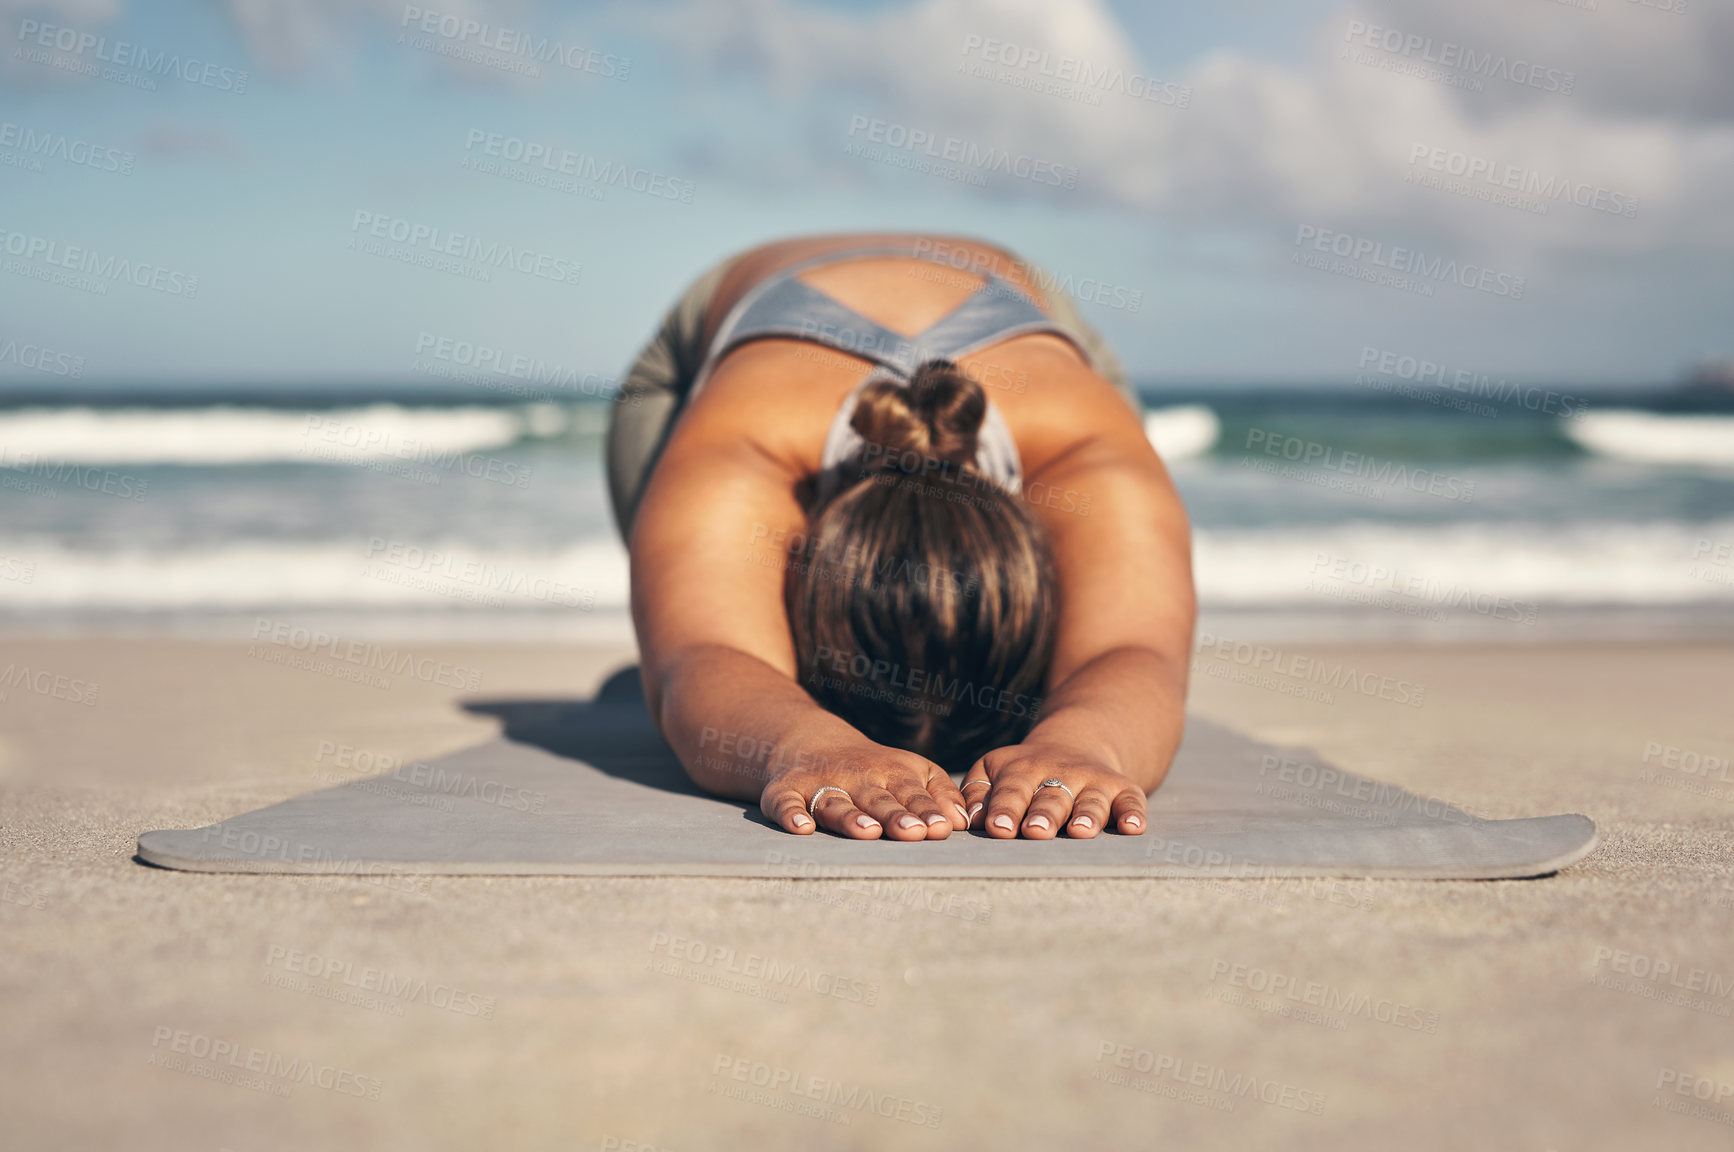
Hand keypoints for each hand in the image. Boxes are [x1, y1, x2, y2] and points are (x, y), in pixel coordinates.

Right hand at [760, 741, 969, 839]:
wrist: (811, 742)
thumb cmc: (875, 769)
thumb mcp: (913, 771)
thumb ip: (940, 794)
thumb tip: (962, 822)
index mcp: (892, 774)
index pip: (912, 794)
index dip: (926, 811)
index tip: (939, 829)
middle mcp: (857, 778)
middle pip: (877, 799)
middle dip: (894, 815)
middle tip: (912, 832)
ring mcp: (820, 784)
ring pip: (837, 803)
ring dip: (851, 817)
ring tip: (867, 832)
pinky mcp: (785, 791)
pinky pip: (784, 802)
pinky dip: (790, 814)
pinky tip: (801, 828)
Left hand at [964, 740, 1146, 838]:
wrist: (1076, 744)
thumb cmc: (1023, 774)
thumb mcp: (994, 771)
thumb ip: (978, 794)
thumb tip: (967, 820)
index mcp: (1021, 771)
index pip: (1011, 791)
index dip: (1005, 809)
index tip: (998, 828)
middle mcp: (1059, 774)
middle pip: (1051, 798)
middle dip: (1044, 815)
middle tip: (1035, 832)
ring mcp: (1092, 781)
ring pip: (1090, 800)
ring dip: (1086, 816)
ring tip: (1080, 832)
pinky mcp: (1122, 789)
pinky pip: (1131, 800)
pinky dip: (1134, 813)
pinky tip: (1134, 827)